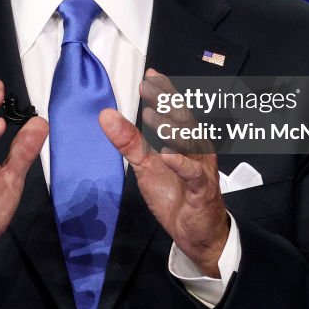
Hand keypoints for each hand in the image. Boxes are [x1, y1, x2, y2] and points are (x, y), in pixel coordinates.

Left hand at [99, 69, 228, 276]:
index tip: (149, 76)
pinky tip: (168, 155)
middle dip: (166, 102)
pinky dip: (181, 164)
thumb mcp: (145, 165)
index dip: (163, 93)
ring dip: (170, 129)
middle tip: (149, 87)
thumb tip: (106, 116)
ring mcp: (201, 168)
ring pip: (189, 144)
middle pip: (183, 120)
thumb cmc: (176, 194)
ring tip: (151, 115)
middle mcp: (196, 149)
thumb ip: (129, 140)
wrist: (196, 232)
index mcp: (184, 140)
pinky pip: (193, 174)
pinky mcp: (202, 190)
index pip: (174, 111)